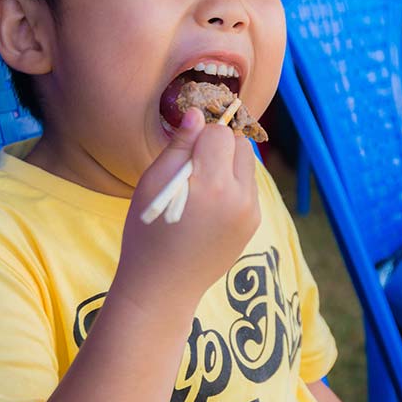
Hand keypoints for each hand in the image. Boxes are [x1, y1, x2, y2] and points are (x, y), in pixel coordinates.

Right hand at [113, 108, 259, 314]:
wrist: (162, 287)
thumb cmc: (147, 232)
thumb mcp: (153, 183)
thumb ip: (179, 146)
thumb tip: (198, 115)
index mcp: (211, 184)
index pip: (220, 133)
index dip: (200, 136)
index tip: (184, 151)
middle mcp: (239, 197)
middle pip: (240, 145)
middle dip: (219, 147)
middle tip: (192, 167)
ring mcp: (250, 212)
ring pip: (248, 165)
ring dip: (228, 166)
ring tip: (201, 188)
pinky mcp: (254, 223)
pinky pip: (249, 188)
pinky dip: (233, 187)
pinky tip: (209, 206)